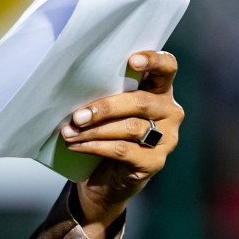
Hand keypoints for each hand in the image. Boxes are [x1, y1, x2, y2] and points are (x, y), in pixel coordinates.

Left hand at [62, 51, 182, 238]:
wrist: (108, 178)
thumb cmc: (106, 132)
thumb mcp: (109, 109)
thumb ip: (106, 93)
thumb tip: (73, 87)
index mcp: (160, 90)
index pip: (167, 67)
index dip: (153, 61)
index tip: (131, 60)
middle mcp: (170, 111)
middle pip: (140, 102)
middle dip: (105, 107)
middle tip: (77, 116)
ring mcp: (167, 138)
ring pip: (130, 127)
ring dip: (94, 130)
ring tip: (69, 132)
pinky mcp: (155, 161)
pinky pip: (123, 150)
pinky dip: (95, 146)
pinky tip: (76, 145)